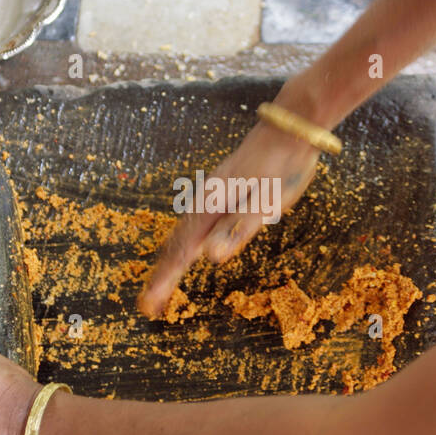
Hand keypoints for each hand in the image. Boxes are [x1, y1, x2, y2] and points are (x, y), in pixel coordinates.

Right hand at [139, 117, 319, 317]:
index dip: (165, 279)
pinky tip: (186, 248)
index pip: (181, 251)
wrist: (288, 129)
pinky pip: (192, 224)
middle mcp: (204, 201)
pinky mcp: (220, 192)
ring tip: (159, 284)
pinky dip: (182, 243)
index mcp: (211, 207)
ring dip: (169, 260)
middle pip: (176, 243)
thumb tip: (210, 256)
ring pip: (182, 233)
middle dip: (161, 274)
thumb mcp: (265, 201)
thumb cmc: (281, 166)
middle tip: (147, 305)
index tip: (149, 305)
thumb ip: (239, 228)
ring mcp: (211, 195)